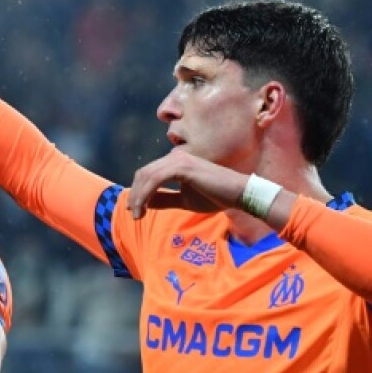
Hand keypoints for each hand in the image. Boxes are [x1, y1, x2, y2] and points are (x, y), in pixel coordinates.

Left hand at [127, 148, 246, 219]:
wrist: (239, 194)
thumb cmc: (215, 197)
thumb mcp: (184, 200)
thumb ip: (166, 199)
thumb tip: (147, 203)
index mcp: (176, 163)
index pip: (149, 173)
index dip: (137, 190)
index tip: (133, 209)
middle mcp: (175, 157)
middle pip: (144, 173)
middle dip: (135, 194)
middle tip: (133, 214)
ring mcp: (179, 160)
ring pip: (147, 176)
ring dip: (138, 196)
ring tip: (137, 215)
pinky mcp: (183, 167)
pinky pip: (155, 179)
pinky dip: (146, 194)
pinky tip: (144, 208)